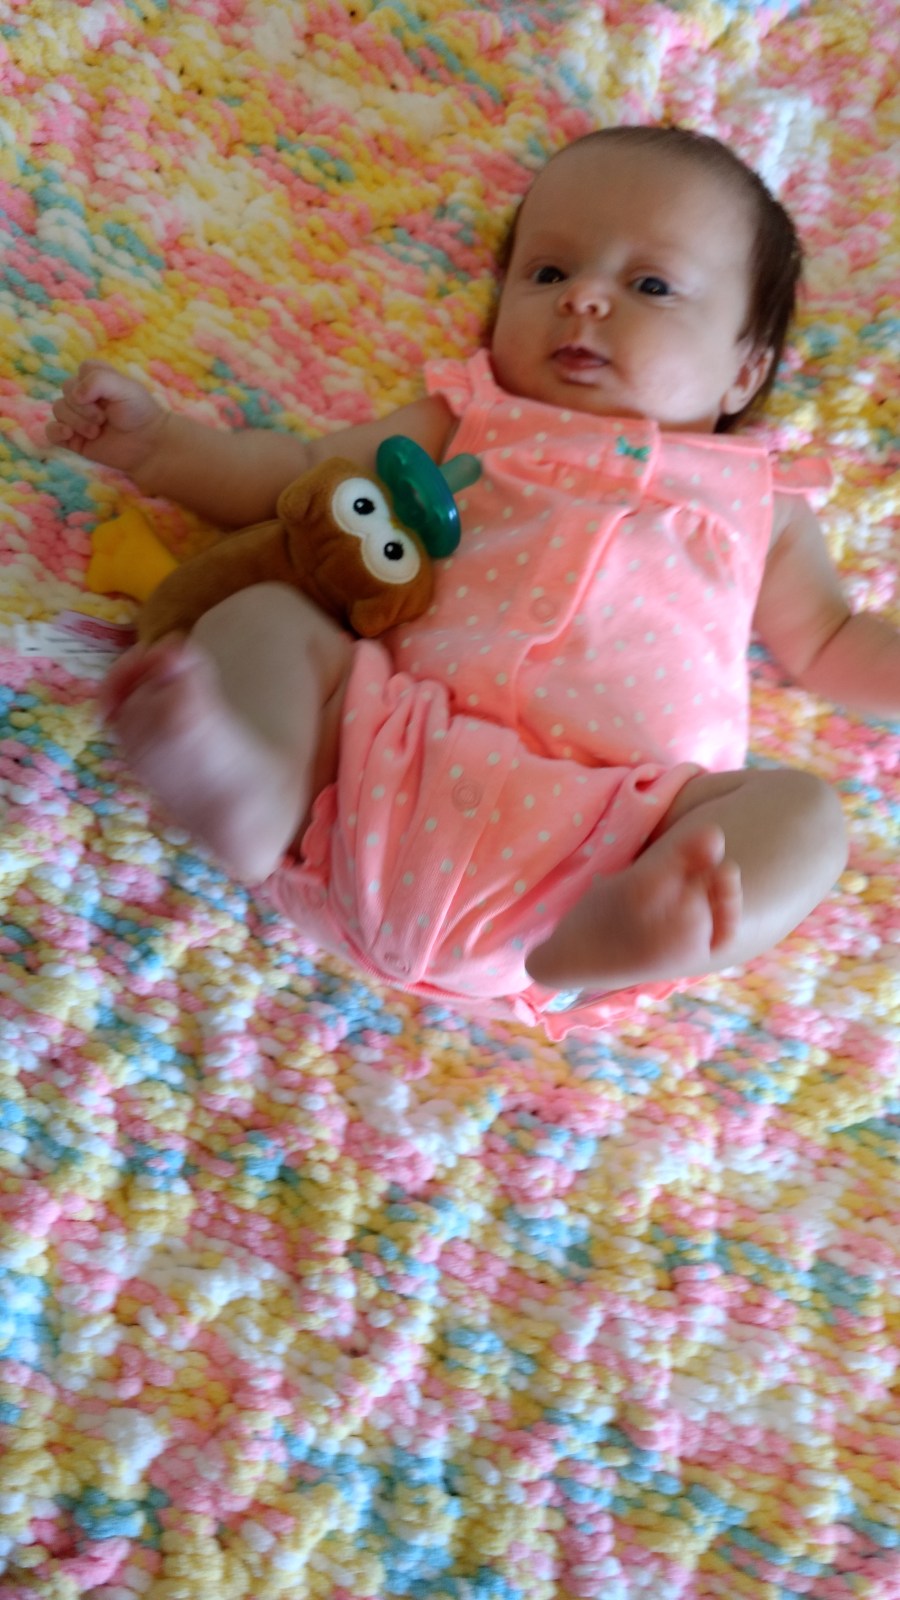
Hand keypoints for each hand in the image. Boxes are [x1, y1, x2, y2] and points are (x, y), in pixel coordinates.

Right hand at [46, 360, 169, 479]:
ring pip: (58, 409)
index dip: (91, 382)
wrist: (147, 447)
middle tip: (103, 419)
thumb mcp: (126, 388)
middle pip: (66, 390)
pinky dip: (56, 431)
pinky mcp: (72, 438)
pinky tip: (69, 434)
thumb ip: (99, 380)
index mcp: (97, 379)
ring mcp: (76, 417)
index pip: (82, 370)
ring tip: (96, 432)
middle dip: (84, 406)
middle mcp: (84, 396)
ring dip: (77, 421)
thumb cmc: (139, 414)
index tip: (107, 396)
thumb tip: (75, 395)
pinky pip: (50, 431)